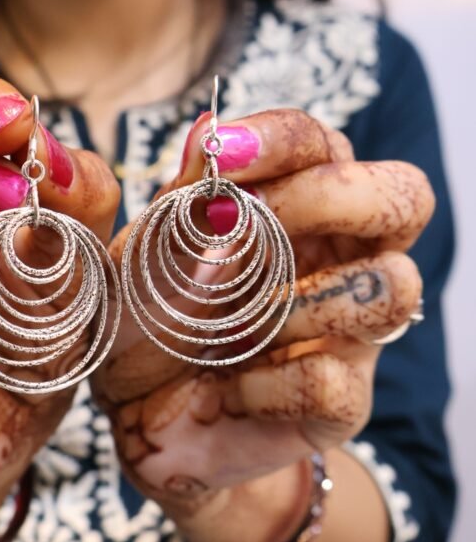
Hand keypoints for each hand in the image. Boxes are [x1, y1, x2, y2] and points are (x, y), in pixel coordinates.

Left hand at [93, 109, 432, 541]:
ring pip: (392, 290)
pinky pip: (335, 381)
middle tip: (253, 228)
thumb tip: (212, 124)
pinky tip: (227, 390)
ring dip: (297, 303)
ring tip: (232, 328)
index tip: (223, 152)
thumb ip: (183, 197)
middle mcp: (334, 265)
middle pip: (403, 200)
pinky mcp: (340, 404)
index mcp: (292, 215)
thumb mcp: (147, 254)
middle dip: (330, 200)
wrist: (138, 417)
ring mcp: (345, 335)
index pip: (325, 147)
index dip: (284, 139)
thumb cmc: (144, 323)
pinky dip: (266, 384)